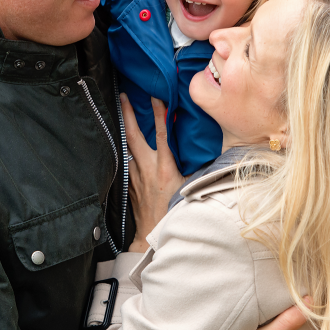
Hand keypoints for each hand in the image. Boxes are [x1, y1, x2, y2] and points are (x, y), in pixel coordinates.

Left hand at [121, 93, 184, 252]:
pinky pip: (128, 159)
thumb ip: (197, 169)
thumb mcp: (191, 189)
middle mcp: (147, 168)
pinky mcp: (129, 182)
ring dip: (126, 128)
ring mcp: (135, 174)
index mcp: (165, 168)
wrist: (152, 233)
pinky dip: (128, 147)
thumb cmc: (175, 212)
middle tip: (123, 95)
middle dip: (128, 113)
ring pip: (128, 145)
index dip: (159, 114)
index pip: (162, 134)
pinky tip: (126, 141)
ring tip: (122, 111)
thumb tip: (206, 152)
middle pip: (134, 134)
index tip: (156, 97)